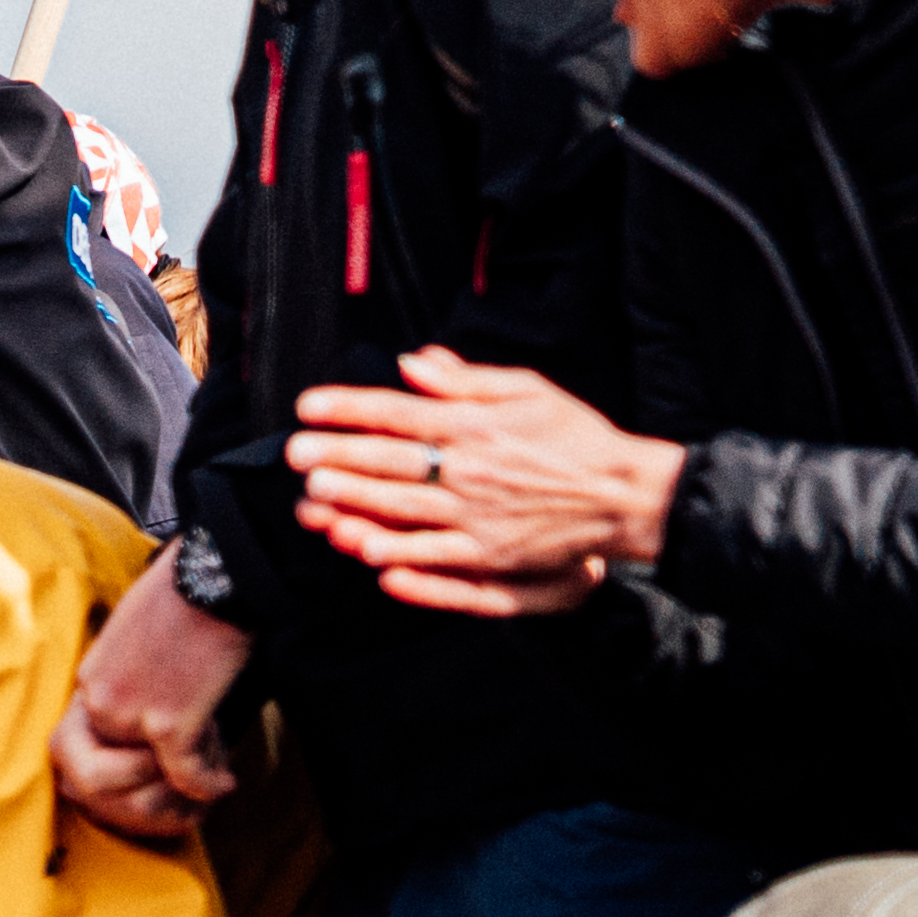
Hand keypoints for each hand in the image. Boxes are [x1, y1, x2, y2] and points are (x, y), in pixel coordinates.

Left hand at [53, 551, 251, 841]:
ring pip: (156, 773)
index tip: (164, 753)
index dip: (137, 750)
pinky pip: (187, 775)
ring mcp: (130, 716)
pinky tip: (225, 785)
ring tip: (218, 763)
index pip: (100, 739)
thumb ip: (127, 668)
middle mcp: (100, 702)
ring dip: (190, 773)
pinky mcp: (169, 725)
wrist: (214, 573)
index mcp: (90, 679)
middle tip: (199, 760)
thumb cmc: (185, 590)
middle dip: (161, 770)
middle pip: (123, 765)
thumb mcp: (133, 630)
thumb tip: (142, 685)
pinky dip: (208, 784)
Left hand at [285, 347, 675, 616]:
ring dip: (354, 498)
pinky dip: (398, 551)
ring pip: (403, 505)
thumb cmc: (574, 436)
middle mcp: (472, 466)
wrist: (623, 492)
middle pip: (393, 458)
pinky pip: (433, 553)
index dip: (350, 407)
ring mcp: (478, 512)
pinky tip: (362, 547)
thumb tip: (414, 363)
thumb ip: (466, 379)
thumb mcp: (527, 390)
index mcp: (478, 424)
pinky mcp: (488, 552)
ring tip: (313, 491)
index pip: (401, 411)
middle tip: (294, 451)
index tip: (308, 405)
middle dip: (338, 452)